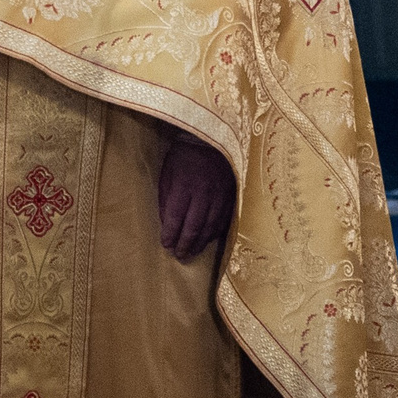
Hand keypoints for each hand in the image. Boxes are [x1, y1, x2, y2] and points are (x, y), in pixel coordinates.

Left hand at [155, 134, 235, 260]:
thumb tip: (166, 222)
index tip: (165, 245)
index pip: (175, 217)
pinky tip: (208, 240)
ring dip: (200, 243)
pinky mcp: (232, 197)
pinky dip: (215, 233)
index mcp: (183, 185)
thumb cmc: (184, 156)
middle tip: (179, 256)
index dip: (170, 234)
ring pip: (210, 227)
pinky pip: (224, 221)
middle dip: (185, 244)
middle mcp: (203, 193)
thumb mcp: (167, 172)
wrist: (212, 141)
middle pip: (194, 226)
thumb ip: (166, 197)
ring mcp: (220, 197)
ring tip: (192, 253)